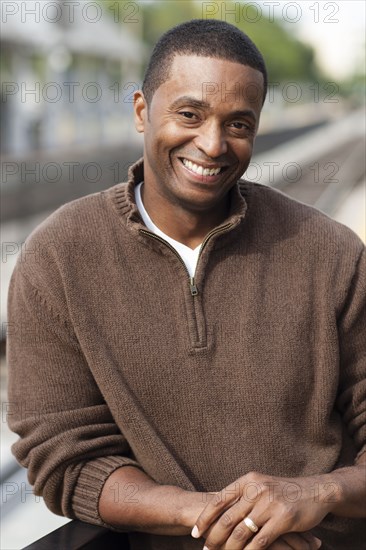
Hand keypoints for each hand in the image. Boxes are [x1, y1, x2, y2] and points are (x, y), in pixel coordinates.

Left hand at [191, 471, 335, 548]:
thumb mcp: (261, 485)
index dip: (205, 518)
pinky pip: (260, 541)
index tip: (195, 533)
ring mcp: (270, 503)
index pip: (219, 500)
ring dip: (229, 549)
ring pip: (241, 532)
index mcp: (248, 481)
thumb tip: (218, 510)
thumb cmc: (284, 491)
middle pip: (227, 518)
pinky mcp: (283, 518)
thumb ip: (243, 496)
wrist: (316, 491)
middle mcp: (256, 489)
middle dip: (214, 538)